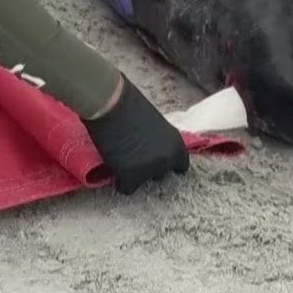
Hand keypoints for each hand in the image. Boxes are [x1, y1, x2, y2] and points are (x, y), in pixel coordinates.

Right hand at [83, 78, 188, 193]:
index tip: (156, 160)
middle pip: (161, 175)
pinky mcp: (130, 177)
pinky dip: (119, 181)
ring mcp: (150, 170)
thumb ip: (159, 140)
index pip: (181, 166)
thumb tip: (153, 149)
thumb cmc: (130, 104)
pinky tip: (113, 167)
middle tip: (135, 156)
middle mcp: (167, 160)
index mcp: (177, 144)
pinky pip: (126, 188)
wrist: (111, 104)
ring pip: (142, 182)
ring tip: (122, 159)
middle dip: (149, 168)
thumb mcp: (155, 123)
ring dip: (134, 174)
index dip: (167, 163)